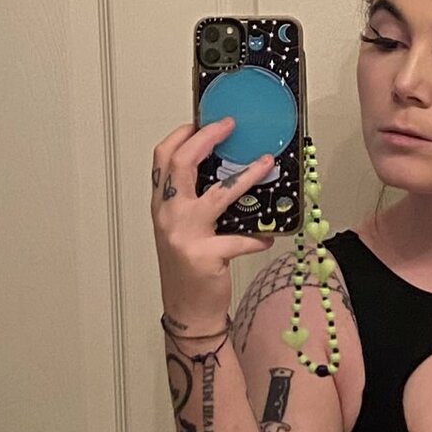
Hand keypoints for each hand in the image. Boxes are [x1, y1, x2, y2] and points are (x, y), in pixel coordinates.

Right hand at [151, 116, 278, 319]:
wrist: (186, 310)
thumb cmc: (187, 269)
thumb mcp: (182, 229)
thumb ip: (192, 202)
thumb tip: (226, 172)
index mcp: (161, 205)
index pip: (163, 159)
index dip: (182, 135)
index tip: (202, 121)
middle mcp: (168, 215)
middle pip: (182, 164)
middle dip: (207, 139)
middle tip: (231, 126)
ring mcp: (184, 235)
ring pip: (217, 195)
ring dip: (246, 176)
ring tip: (266, 164)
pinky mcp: (206, 256)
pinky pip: (240, 239)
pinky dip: (258, 237)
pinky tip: (270, 235)